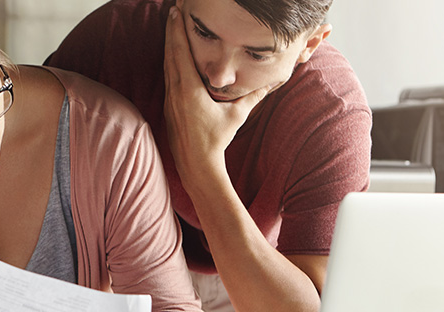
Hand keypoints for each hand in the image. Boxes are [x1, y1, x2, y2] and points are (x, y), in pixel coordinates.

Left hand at [162, 5, 272, 169]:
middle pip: (171, 54)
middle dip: (172, 31)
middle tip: (173, 11)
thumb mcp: (237, 115)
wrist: (196, 165)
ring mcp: (170, 100)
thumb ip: (254, 95)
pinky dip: (170, 62)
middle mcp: (176, 92)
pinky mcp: (169, 107)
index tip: (176, 13)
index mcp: (189, 90)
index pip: (182, 53)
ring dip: (170, 45)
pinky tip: (173, 56)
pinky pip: (168, 78)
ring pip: (167, 66)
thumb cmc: (217, 140)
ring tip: (172, 27)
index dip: (178, 31)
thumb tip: (275, 81)